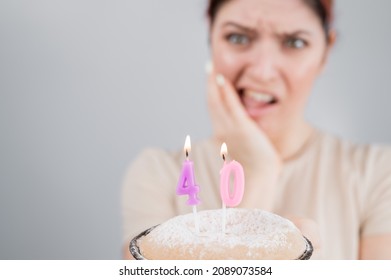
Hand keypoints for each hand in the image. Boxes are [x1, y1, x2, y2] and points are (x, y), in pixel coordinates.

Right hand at [206, 64, 280, 209]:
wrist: (259, 178)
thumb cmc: (254, 168)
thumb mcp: (243, 150)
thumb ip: (239, 138)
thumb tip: (241, 132)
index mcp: (221, 134)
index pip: (214, 108)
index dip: (211, 92)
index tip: (211, 78)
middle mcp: (221, 130)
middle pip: (211, 101)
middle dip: (209, 83)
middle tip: (209, 65)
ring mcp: (230, 128)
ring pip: (217, 101)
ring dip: (213, 82)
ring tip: (212, 67)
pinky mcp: (241, 128)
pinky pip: (231, 105)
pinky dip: (225, 91)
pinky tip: (222, 79)